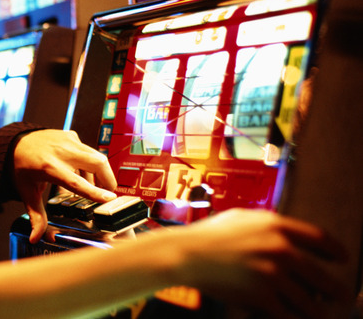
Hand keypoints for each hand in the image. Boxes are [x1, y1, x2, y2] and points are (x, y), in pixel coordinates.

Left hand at [12, 129, 116, 242]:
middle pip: (96, 163)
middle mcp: (61, 152)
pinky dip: (90, 163)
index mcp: (49, 168)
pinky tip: (82, 173)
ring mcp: (68, 141)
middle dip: (108, 179)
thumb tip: (36, 238)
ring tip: (94, 185)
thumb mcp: (27, 192)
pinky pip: (88, 151)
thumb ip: (36, 216)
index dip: (95, 191)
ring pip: (96, 156)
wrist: (14, 143)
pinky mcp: (71, 135)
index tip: (110, 198)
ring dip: (101, 172)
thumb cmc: (21, 168)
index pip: (77, 182)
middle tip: (109, 194)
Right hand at [170, 209, 351, 317]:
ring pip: (309, 300)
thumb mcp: (241, 218)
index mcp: (276, 226)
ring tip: (316, 312)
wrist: (185, 254)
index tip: (341, 260)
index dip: (336, 251)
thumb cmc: (208, 235)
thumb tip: (290, 232)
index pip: (321, 239)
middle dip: (335, 290)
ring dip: (315, 309)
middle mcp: (280, 248)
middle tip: (340, 296)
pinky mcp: (261, 295)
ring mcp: (272, 273)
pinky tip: (294, 317)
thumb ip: (268, 223)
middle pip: (321, 275)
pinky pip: (289, 314)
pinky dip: (294, 318)